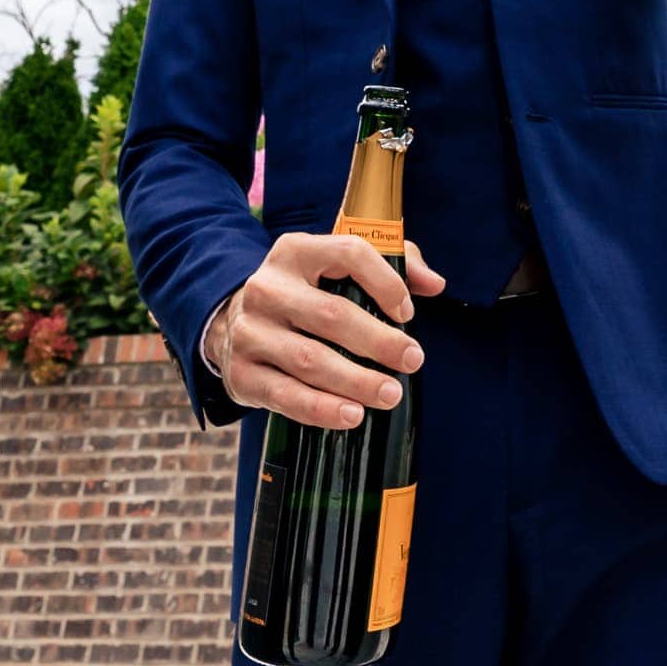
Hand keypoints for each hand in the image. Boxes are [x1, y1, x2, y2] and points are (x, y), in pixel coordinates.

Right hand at [207, 232, 445, 429]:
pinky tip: (353, 414)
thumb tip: (435, 284)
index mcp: (295, 251)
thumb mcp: (336, 267)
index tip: (408, 312)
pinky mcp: (241, 374)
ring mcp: (249, 332)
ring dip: (356, 381)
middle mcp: (267, 288)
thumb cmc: (303, 293)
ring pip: (310, 360)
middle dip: (379, 341)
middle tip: (413, 360)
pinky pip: (286, 396)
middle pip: (332, 315)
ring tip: (391, 393)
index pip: (348, 253)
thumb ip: (393, 265)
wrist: (231, 324)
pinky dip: (323, 409)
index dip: (385, 281)